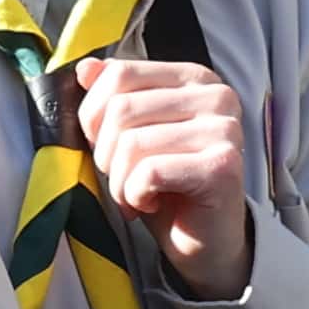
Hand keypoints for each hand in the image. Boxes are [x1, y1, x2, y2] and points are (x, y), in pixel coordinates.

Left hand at [79, 57, 254, 299]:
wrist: (204, 240)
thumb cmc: (166, 185)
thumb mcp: (131, 135)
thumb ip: (112, 97)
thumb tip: (85, 68)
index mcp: (194, 78)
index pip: (119, 74)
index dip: (93, 115)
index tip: (105, 146)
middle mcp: (216, 95)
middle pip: (121, 109)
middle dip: (106, 154)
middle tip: (121, 179)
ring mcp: (224, 129)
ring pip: (131, 143)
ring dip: (119, 181)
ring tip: (135, 195)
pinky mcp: (223, 166)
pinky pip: (149, 173)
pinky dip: (134, 196)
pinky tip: (149, 204)